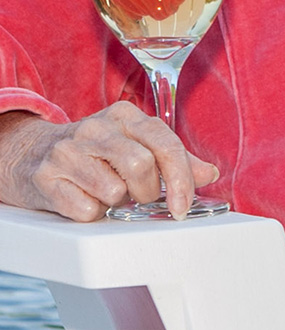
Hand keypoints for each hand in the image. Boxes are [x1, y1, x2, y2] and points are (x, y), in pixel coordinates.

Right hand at [0, 105, 219, 221]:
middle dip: (146, 191)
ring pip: (114, 190)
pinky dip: (91, 212)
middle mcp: (95, 128)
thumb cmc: (93, 153)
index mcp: (124, 116)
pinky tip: (83, 198)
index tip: (183, 205)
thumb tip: (209, 173)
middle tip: (137, 195)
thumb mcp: (135, 145)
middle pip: (142, 165)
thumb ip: (174, 158)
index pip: (166, 144)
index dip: (181, 179)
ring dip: (116, 202)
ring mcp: (67, 151)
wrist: (30, 154)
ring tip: (105, 192)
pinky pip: (86, 209)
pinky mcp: (45, 178)